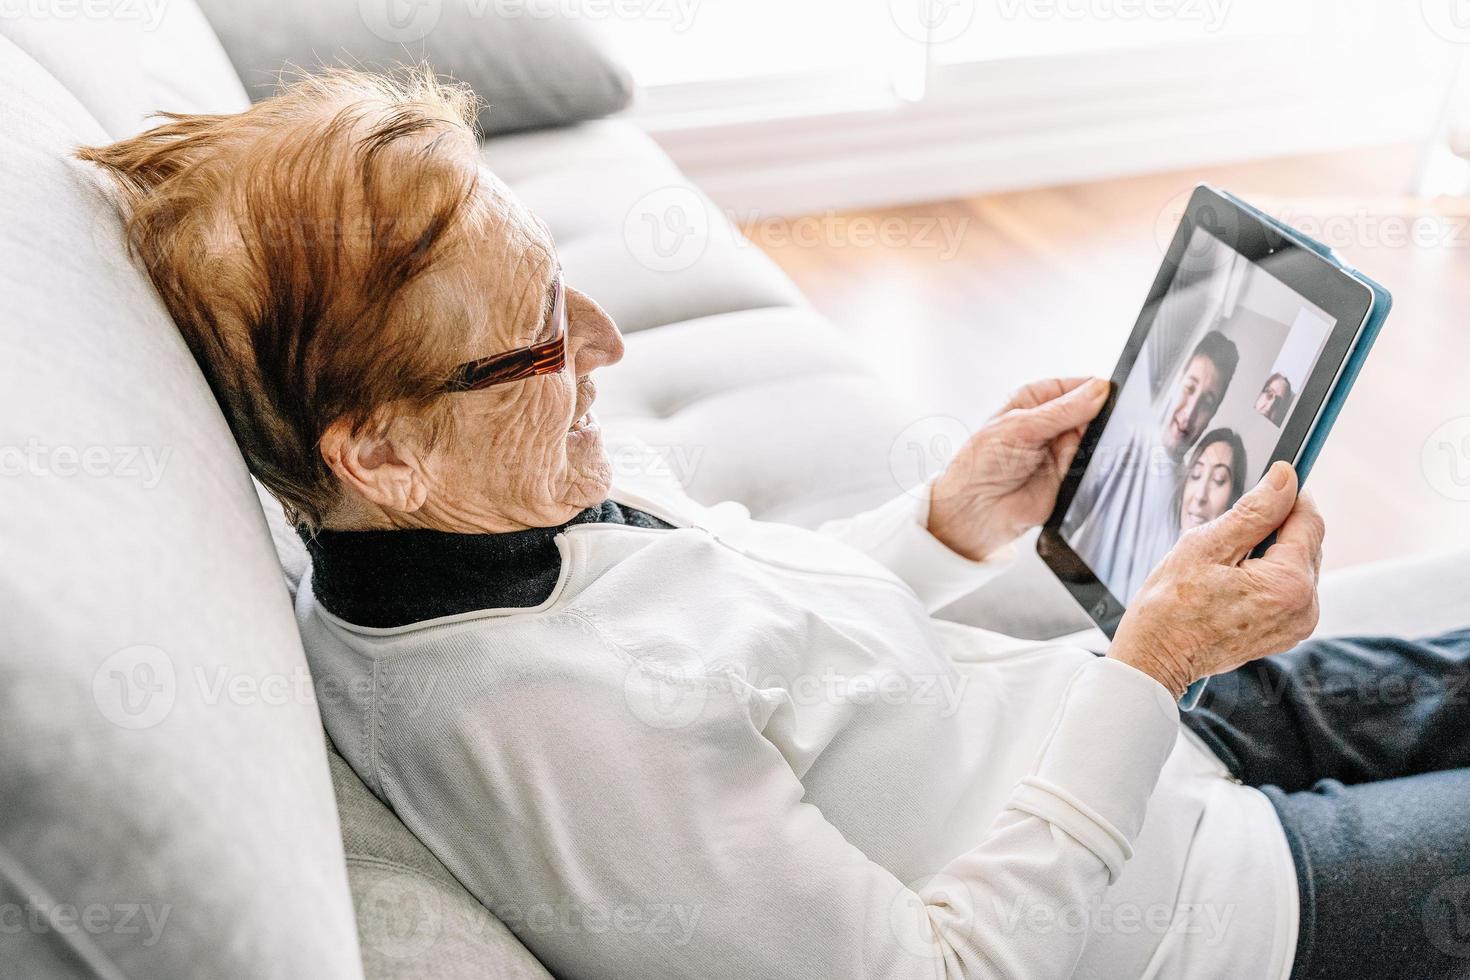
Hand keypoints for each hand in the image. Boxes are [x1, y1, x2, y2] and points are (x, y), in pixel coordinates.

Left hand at [927, 377, 1110, 559]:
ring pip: (1096, 438)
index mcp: (1034, 401)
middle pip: (1091, 412)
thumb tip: (1099, 390)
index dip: (1094, 389)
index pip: (1075, 386)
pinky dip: (1094, 465)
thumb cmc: (980, 464)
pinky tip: (1082, 468)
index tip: (1109, 393)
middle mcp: (1050, 423)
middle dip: (1098, 417)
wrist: (976, 511)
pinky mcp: (1071, 476)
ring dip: (1096, 443)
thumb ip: (1062, 410)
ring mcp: (1061, 449)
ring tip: (1079, 450)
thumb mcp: (1021, 427)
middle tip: (1095, 424)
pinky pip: (1094, 465)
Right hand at [1110, 461, 1324, 698]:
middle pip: (1306, 543)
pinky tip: (1234, 582)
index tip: (1271, 482)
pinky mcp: (1287, 633)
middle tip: (1230, 533)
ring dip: (1271, 553)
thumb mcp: (1207, 545)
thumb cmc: (1170, 606)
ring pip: (1297, 565)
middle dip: (1275, 528)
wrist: (1155, 657)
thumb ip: (1254, 511)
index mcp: (1289, 584)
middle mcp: (1304, 607)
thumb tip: (1285, 479)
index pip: (1309, 520)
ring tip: (1227, 564)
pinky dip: (1268, 576)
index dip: (1289, 496)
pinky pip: (1289, 589)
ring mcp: (1297, 624)